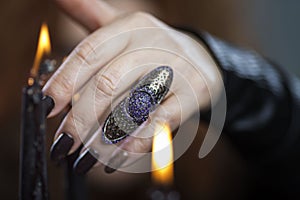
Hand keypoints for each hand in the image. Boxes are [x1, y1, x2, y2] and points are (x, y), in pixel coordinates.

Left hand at [44, 0, 222, 173]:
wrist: (203, 61)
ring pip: (133, 105)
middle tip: (64, 143)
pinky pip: (162, 121)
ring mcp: (178, 68)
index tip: (48, 107)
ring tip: (85, 157)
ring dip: (105, 135)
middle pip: (108, 83)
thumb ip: (92, 16)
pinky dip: (137, 142)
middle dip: (81, 118)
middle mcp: (155, 43)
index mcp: (132, 27)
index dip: (65, 82)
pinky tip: (117, 157)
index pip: (90, 53)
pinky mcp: (195, 93)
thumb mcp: (125, 29)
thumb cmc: (154, 49)